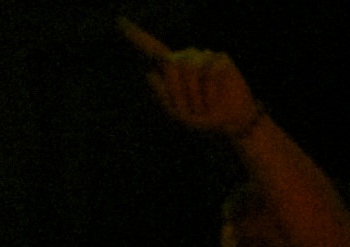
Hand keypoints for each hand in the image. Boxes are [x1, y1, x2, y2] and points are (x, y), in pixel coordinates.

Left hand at [120, 18, 262, 136]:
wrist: (229, 123)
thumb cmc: (201, 118)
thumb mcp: (178, 114)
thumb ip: (162, 95)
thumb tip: (149, 73)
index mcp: (172, 69)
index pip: (152, 49)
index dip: (136, 36)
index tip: (119, 21)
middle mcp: (186, 57)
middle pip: (173, 64)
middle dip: (179, 90)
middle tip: (190, 108)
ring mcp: (204, 56)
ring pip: (191, 67)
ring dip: (194, 94)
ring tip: (202, 105)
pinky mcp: (220, 59)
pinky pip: (210, 72)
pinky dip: (210, 92)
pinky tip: (215, 99)